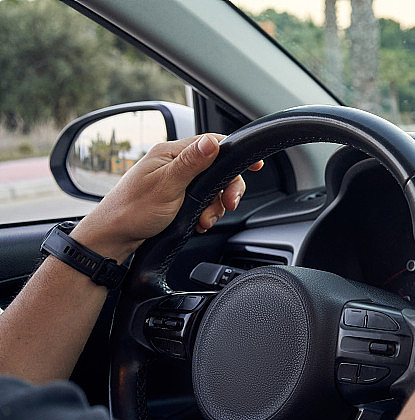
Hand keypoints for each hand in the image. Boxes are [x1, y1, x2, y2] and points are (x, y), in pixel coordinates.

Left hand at [70, 134, 261, 261]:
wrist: (114, 238)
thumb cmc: (133, 211)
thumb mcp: (167, 186)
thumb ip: (192, 163)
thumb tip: (212, 141)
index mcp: (171, 153)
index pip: (212, 144)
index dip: (234, 154)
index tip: (254, 165)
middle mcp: (175, 164)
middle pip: (217, 169)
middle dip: (226, 189)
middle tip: (228, 204)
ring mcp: (176, 181)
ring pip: (212, 188)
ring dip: (215, 206)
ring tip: (204, 220)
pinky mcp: (177, 198)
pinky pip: (203, 202)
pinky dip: (206, 213)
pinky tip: (199, 223)